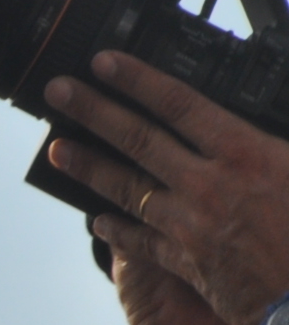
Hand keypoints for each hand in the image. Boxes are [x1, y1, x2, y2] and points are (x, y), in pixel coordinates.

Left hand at [47, 53, 288, 324]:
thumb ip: (278, 140)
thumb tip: (255, 118)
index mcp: (246, 154)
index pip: (179, 104)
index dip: (136, 80)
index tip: (104, 63)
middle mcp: (208, 185)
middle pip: (138, 139)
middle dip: (93, 111)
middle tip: (57, 92)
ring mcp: (191, 224)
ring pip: (127, 188)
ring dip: (89, 166)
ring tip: (57, 149)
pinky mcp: (186, 262)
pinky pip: (140, 240)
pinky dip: (117, 228)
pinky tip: (95, 220)